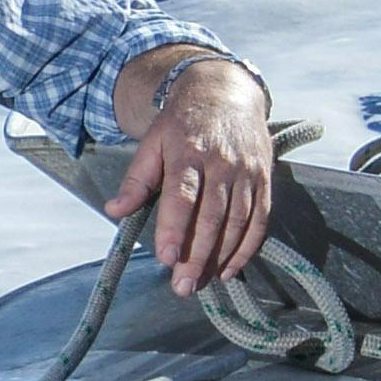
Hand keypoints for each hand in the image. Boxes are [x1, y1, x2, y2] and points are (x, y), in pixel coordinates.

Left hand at [117, 50, 281, 292]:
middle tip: (183, 286)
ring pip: (238, 222)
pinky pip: (260, 220)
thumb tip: (115, 210)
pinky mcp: (264, 179)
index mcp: (188, 152)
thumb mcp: (152, 143)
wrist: (226, 93)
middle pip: (212, 216)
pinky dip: (247, 248)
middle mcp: (221, 163)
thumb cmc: (183, 124)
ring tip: (202, 283)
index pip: (182, 196)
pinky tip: (231, 269)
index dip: (175, 228)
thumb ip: (136, 180)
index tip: (166, 257)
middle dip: (197, 255)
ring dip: (221, 257)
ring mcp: (246, 172)